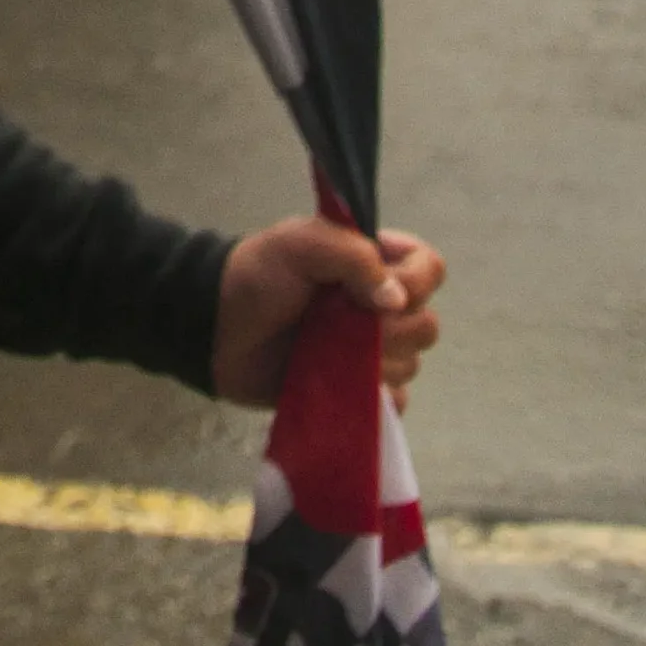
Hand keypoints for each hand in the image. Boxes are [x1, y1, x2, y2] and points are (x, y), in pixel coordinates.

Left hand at [211, 220, 446, 411]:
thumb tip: (396, 299)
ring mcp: (368, 351)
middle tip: (343, 324)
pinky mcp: (356, 389)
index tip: (381, 292)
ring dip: (377, 362)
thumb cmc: (256, 277)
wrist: (216, 330)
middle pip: (426, 323)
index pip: (428, 268)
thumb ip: (353, 257)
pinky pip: (394, 402)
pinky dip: (378, 398)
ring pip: (411, 363)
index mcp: (372, 263)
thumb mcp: (300, 244)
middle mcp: (378, 306)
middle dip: (391, 329)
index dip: (416, 282)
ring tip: (332, 354)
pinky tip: (348, 387)